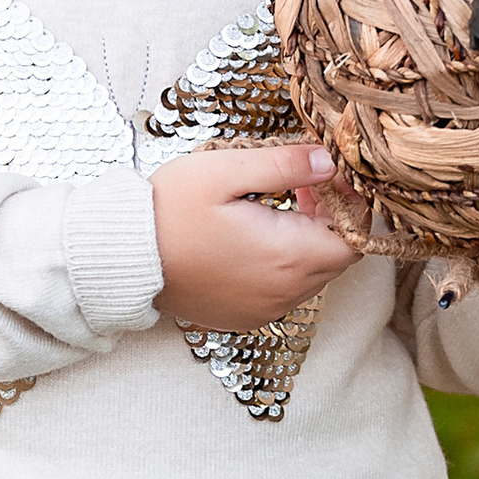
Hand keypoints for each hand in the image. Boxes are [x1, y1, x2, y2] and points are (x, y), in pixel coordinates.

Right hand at [152, 142, 358, 330]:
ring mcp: (264, 309)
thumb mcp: (227, 171)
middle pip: (337, 259)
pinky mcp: (244, 316)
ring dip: (307, 243)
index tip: (325, 177)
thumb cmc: (169, 211)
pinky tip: (253, 238)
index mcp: (287, 256)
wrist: (124, 258)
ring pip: (312, 276)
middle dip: (330, 221)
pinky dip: (283, 265)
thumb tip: (328, 162)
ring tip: (274, 208)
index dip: (349, 206)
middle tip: (302, 186)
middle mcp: (283, 293)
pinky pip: (284, 291)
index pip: (354, 240)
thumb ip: (285, 165)